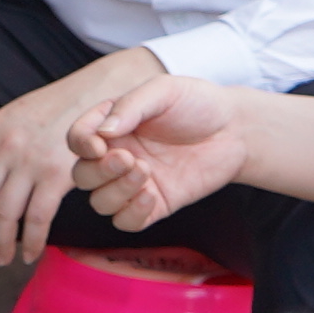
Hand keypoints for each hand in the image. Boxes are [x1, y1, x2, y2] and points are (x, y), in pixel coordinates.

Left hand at [0, 54, 164, 264]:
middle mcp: (5, 146)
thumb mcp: (19, 116)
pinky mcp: (57, 175)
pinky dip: (32, 242)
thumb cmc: (62, 108)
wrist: (102, 91)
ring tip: (0, 259)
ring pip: (4, 215)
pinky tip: (30, 255)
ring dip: (0, 243)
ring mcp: (30, 161)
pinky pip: (37, 219)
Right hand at [68, 77, 249, 229]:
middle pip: (82, 176)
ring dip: (116, 192)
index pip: (77, 139)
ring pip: (100, 202)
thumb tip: (102, 133)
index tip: (99, 145)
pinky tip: (152, 195)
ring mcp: (134, 183)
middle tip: (130, 159)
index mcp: (112, 126)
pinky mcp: (155, 204)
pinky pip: (126, 222)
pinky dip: (132, 213)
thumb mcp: (163, 91)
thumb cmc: (198, 103)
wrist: (236, 130)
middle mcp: (118, 155)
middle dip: (99, 172)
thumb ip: (130, 106)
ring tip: (146, 172)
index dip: (81, 145)